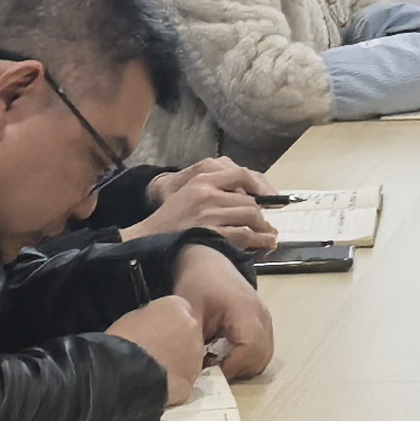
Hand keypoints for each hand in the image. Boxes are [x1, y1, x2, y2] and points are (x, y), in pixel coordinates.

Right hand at [111, 293, 203, 401]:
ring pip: (190, 357)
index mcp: (176, 306)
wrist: (125, 374)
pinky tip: (158, 385)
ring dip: (178, 362)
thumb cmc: (123, 342)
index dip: (167, 322)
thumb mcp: (133, 317)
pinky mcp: (191, 380)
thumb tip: (154, 326)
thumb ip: (152, 319)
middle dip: (176, 341)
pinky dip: (175, 382)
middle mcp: (192, 328)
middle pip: (189, 333)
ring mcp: (196, 356)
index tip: (156, 331)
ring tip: (155, 371)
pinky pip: (184, 380)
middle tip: (156, 351)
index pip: (179, 310)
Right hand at [130, 157, 278, 251]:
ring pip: (249, 217)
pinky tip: (263, 245)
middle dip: (263, 214)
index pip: (242, 175)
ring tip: (269, 236)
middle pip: (249, 200)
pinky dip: (257, 241)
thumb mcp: (191, 194)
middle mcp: (207, 194)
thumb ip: (217, 191)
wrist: (147, 239)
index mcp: (203, 180)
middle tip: (269, 225)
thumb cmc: (171, 219)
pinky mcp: (209, 234)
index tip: (271, 198)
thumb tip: (250, 198)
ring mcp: (208, 215)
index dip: (262, 187)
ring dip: (263, 228)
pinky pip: (243, 236)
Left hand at [173, 242, 273, 378]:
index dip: (233, 366)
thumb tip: (194, 372)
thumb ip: (193, 341)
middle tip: (214, 369)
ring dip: (244, 365)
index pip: (250, 347)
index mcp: (243, 309)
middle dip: (238, 369)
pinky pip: (264, 348)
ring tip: (220, 362)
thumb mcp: (188, 312)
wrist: (208, 263)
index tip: (212, 371)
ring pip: (264, 355)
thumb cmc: (197, 285)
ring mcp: (266, 318)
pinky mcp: (264, 321)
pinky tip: (228, 354)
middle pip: (261, 356)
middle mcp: (261, 315)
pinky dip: (249, 358)